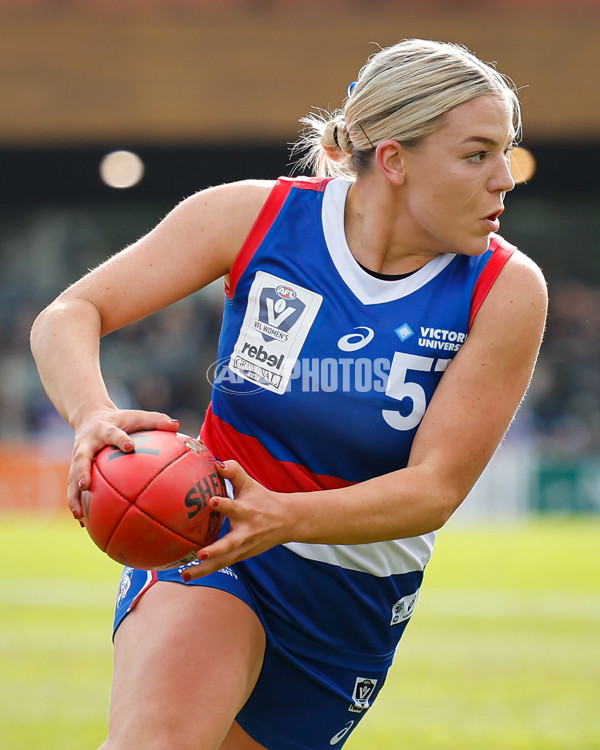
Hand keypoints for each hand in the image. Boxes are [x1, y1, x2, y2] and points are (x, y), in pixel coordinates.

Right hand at [68, 407, 179, 520]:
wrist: (89, 416)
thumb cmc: (120, 420)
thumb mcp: (136, 417)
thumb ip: (156, 420)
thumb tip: (177, 424)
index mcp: (104, 430)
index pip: (113, 434)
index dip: (121, 440)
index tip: (130, 447)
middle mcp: (86, 444)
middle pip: (80, 458)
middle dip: (81, 472)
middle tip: (85, 486)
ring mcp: (77, 458)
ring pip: (71, 478)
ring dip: (74, 497)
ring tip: (79, 516)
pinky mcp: (74, 469)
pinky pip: (74, 488)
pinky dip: (77, 504)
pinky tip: (83, 523)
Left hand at [181, 460, 293, 579]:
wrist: (286, 521)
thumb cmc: (262, 499)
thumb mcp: (249, 483)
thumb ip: (233, 471)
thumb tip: (214, 463)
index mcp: (247, 512)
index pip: (235, 507)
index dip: (224, 505)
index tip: (211, 501)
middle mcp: (246, 533)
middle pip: (230, 544)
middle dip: (216, 550)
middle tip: (200, 554)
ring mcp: (243, 548)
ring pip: (223, 561)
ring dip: (204, 569)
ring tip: (185, 574)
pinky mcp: (240, 556)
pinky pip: (221, 565)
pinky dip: (205, 571)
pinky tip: (186, 575)